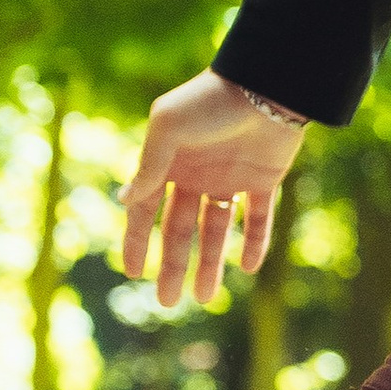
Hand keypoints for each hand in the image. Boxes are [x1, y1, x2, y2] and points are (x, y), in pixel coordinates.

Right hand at [120, 72, 308, 309]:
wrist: (266, 87)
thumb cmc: (209, 102)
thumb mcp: (167, 128)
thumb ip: (149, 166)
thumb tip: (124, 201)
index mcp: (168, 162)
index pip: (146, 210)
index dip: (139, 241)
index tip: (133, 272)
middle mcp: (197, 174)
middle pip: (181, 230)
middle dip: (173, 265)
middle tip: (167, 302)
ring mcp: (230, 178)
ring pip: (217, 231)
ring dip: (210, 264)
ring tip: (204, 298)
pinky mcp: (264, 179)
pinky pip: (258, 219)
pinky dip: (255, 243)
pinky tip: (248, 269)